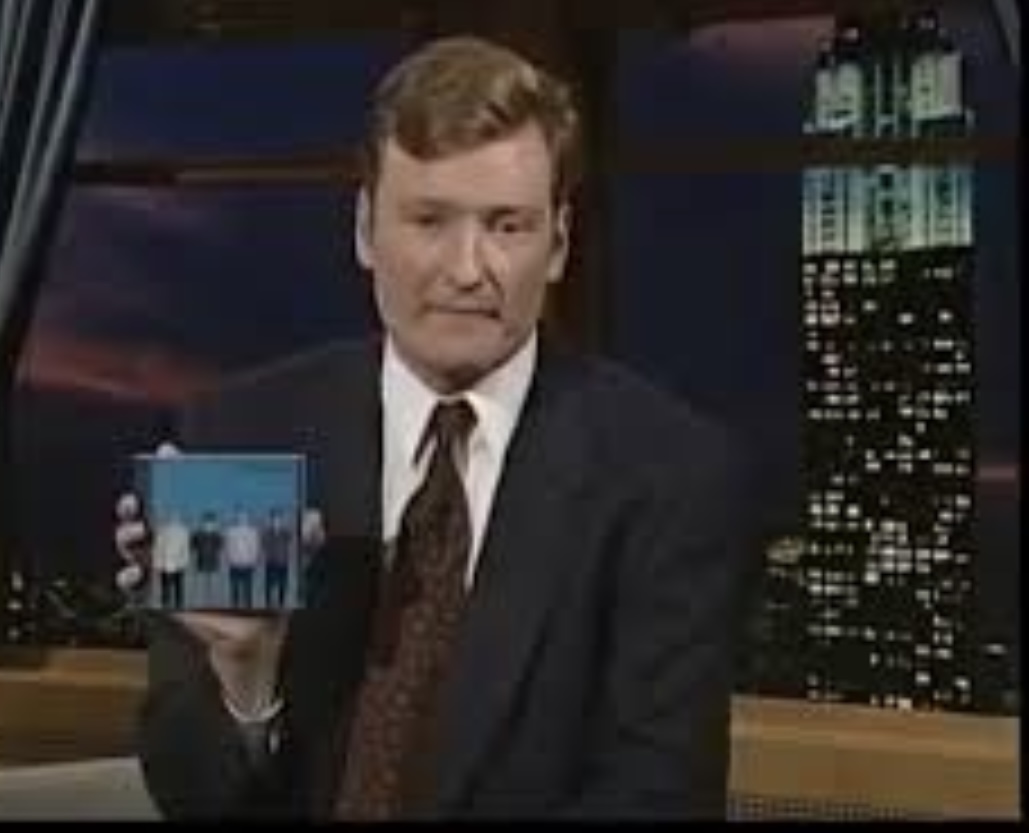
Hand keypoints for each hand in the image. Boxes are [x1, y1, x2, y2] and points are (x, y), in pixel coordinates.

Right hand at [114, 442, 326, 714]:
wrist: (257, 652)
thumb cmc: (270, 604)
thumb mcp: (291, 567)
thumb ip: (303, 541)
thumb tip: (312, 518)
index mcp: (218, 530)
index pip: (194, 493)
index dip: (178, 472)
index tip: (167, 454)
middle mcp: (192, 546)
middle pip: (157, 514)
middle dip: (140, 503)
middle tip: (137, 502)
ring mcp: (175, 572)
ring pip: (140, 545)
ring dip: (131, 536)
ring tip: (136, 534)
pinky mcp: (165, 600)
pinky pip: (139, 586)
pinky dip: (131, 579)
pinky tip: (135, 576)